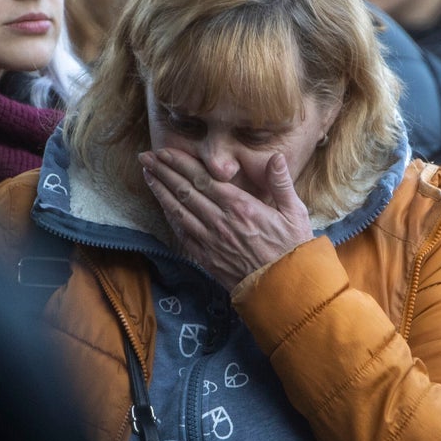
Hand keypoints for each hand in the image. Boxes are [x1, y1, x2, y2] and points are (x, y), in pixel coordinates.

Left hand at [139, 148, 314, 289]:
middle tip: (146, 157)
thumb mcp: (295, 213)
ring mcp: (210, 240)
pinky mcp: (206, 257)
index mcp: (241, 207)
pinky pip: (182, 234)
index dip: (181, 164)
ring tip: (147, 175)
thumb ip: (281, 183)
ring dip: (160, 191)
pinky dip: (170, 217)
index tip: (165, 151)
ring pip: (178, 211)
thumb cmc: (291, 249)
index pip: (203, 179)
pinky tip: (162, 206)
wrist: (283, 288)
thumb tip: (277, 157)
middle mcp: (220, 221)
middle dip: (163, 172)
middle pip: (184, 191)